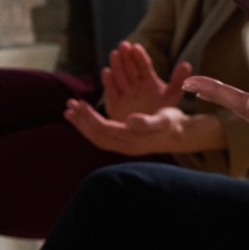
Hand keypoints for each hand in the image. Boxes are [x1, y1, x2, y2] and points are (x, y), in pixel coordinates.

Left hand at [64, 99, 223, 154]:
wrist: (180, 134)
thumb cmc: (172, 123)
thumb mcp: (162, 120)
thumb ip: (147, 122)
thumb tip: (129, 121)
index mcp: (131, 140)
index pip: (103, 130)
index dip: (89, 117)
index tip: (79, 103)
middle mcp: (124, 146)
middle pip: (96, 135)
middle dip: (81, 120)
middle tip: (69, 104)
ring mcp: (123, 146)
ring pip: (96, 137)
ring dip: (82, 123)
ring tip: (68, 110)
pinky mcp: (123, 142)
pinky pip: (101, 136)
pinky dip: (89, 126)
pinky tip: (83, 116)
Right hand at [100, 41, 191, 118]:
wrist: (151, 132)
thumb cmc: (161, 112)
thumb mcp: (171, 96)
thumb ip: (178, 81)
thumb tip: (186, 64)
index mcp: (148, 79)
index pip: (144, 65)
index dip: (140, 57)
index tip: (137, 47)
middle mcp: (134, 83)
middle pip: (130, 68)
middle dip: (126, 56)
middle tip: (124, 44)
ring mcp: (124, 92)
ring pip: (120, 76)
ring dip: (116, 65)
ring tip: (115, 53)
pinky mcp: (114, 103)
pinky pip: (111, 91)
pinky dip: (109, 82)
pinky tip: (107, 71)